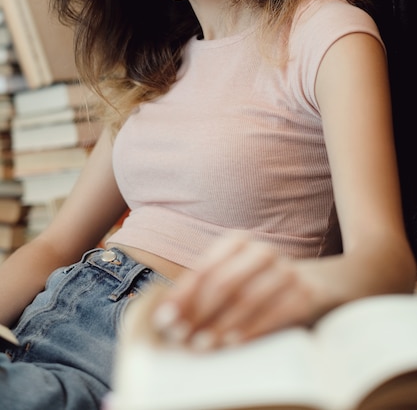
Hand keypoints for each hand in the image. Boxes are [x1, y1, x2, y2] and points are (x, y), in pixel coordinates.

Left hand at [151, 232, 315, 349]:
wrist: (332, 281)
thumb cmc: (270, 285)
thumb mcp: (239, 280)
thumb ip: (208, 292)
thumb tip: (169, 315)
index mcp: (240, 243)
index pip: (205, 269)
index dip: (183, 295)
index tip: (165, 318)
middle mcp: (263, 252)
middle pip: (223, 282)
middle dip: (198, 312)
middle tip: (180, 336)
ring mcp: (287, 271)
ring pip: (248, 297)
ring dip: (222, 323)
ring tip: (202, 344)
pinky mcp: (307, 292)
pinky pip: (277, 311)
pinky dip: (253, 327)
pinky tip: (236, 342)